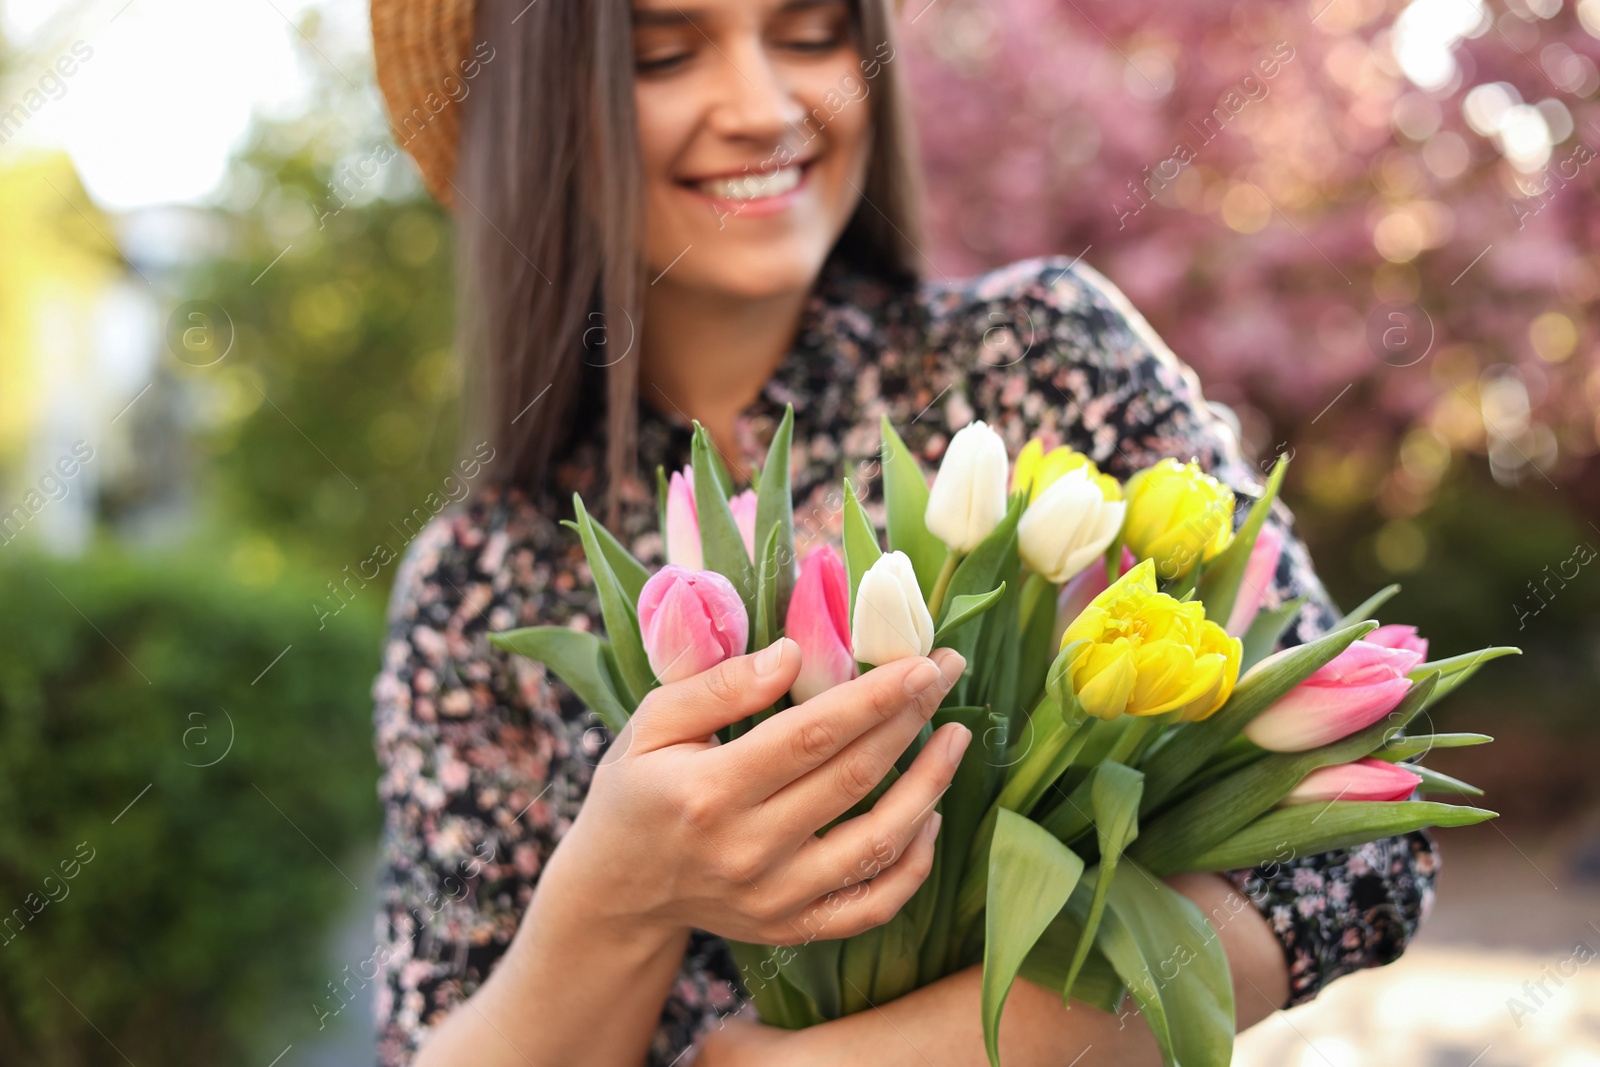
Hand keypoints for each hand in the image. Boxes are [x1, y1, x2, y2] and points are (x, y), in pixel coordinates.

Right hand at [544, 637, 970, 945]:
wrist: (616, 894)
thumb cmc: (636, 793)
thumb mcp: (650, 724)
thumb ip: (718, 687)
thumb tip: (793, 654)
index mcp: (710, 790)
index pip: (812, 736)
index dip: (875, 697)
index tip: (921, 662)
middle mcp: (749, 850)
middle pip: (855, 778)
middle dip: (911, 719)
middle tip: (948, 674)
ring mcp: (777, 898)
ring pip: (878, 842)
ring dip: (930, 785)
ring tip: (956, 737)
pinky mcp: (794, 928)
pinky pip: (874, 904)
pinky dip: (914, 864)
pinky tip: (930, 816)